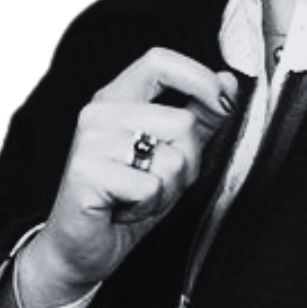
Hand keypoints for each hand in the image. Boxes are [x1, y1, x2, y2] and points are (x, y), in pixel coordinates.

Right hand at [18, 48, 237, 307]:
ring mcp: (91, 140)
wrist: (78, 247)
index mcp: (119, 96)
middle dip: (188, 161)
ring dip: (168, 188)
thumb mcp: (171, 152)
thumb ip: (200, 115)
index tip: (223, 101)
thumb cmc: (125, 197)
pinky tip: (125, 209)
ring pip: (171, 156)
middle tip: (159, 179)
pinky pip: (151, 187)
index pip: (159, 61)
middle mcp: (101, 111)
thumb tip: (228, 81)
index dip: (198, 77)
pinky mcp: (87, 172)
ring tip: (139, 194)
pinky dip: (148, 206)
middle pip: (182, 121)